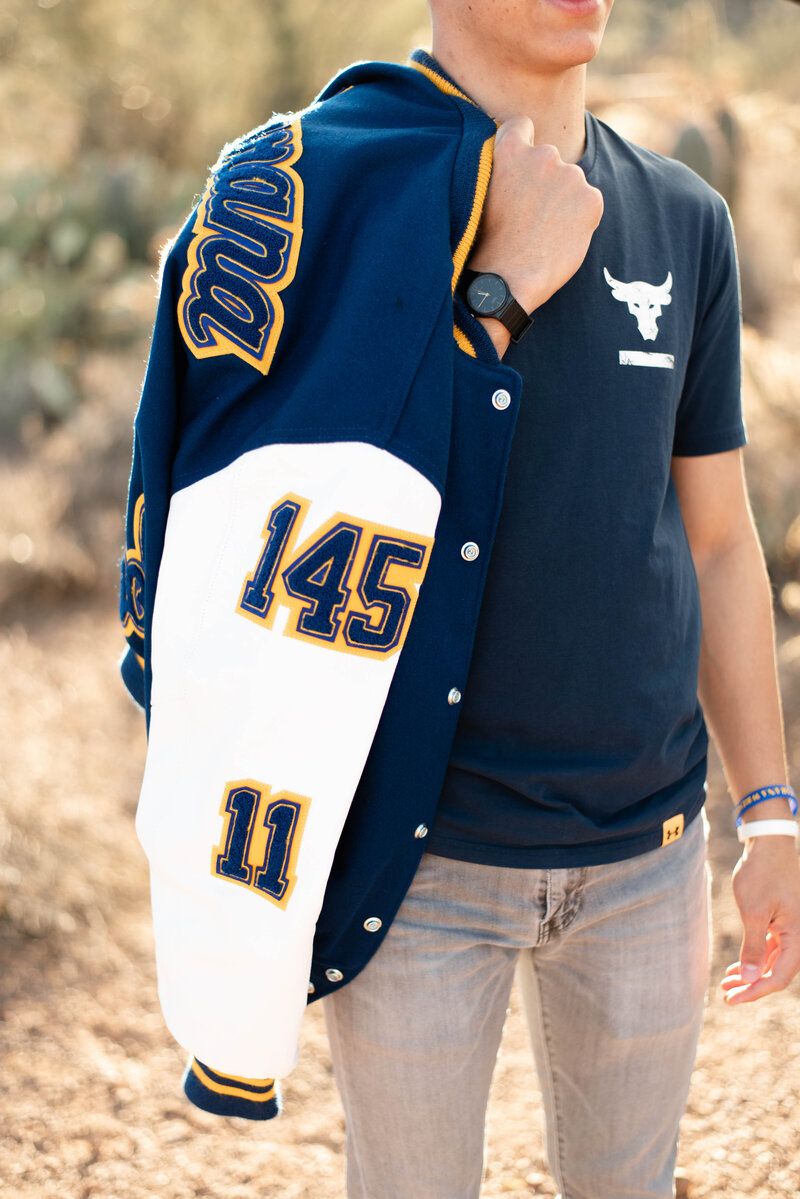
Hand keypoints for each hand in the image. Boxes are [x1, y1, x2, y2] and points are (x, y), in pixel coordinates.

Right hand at [468, 116, 603, 315]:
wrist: (504, 281)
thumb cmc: (484, 244)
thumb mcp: (480, 193)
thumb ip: (501, 170)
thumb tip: (516, 168)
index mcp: (510, 149)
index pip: (522, 125)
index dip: (522, 144)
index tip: (519, 169)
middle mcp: (543, 154)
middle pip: (549, 159)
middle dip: (543, 181)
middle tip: (529, 216)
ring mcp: (570, 176)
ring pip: (570, 183)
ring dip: (562, 201)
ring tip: (542, 232)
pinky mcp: (591, 199)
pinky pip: (589, 203)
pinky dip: (579, 219)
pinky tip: (559, 239)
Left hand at [722, 834, 799, 1003]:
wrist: (768, 844)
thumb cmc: (762, 874)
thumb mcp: (753, 912)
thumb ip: (754, 947)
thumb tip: (752, 979)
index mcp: (798, 936)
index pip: (780, 977)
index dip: (756, 991)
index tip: (732, 999)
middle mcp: (799, 936)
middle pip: (778, 973)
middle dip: (752, 986)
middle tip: (726, 995)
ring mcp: (791, 929)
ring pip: (774, 962)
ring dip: (752, 974)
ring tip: (727, 983)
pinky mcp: (782, 922)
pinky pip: (772, 949)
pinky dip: (755, 959)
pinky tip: (737, 968)